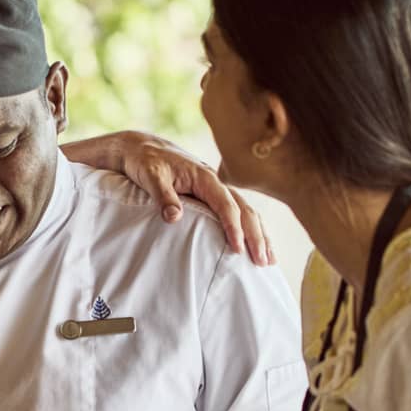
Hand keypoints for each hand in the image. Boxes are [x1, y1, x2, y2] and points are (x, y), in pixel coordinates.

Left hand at [62, 130, 271, 264]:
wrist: (141, 148)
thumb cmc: (145, 161)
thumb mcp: (151, 176)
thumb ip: (163, 195)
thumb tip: (174, 217)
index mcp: (205, 177)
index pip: (226, 205)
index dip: (233, 227)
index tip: (237, 249)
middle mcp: (216, 183)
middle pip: (245, 210)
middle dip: (256, 236)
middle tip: (262, 262)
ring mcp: (216, 189)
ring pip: (247, 212)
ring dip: (259, 235)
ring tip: (269, 260)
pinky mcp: (212, 196)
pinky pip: (238, 212)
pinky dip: (250, 229)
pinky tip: (257, 245)